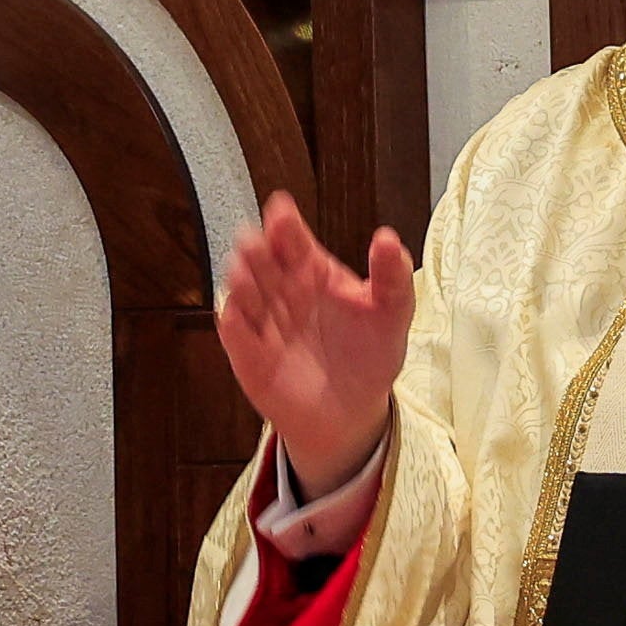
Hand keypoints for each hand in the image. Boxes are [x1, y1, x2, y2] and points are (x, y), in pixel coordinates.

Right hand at [218, 193, 412, 496]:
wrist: (353, 412)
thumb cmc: (369, 354)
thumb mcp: (392, 312)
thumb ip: (393, 276)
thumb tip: (388, 238)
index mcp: (313, 270)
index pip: (293, 239)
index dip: (285, 224)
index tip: (282, 212)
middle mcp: (282, 289)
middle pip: (261, 259)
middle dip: (255, 247)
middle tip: (255, 241)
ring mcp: (263, 321)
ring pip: (242, 291)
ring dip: (239, 281)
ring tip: (243, 273)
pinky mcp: (248, 354)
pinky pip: (235, 334)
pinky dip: (233, 322)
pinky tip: (235, 314)